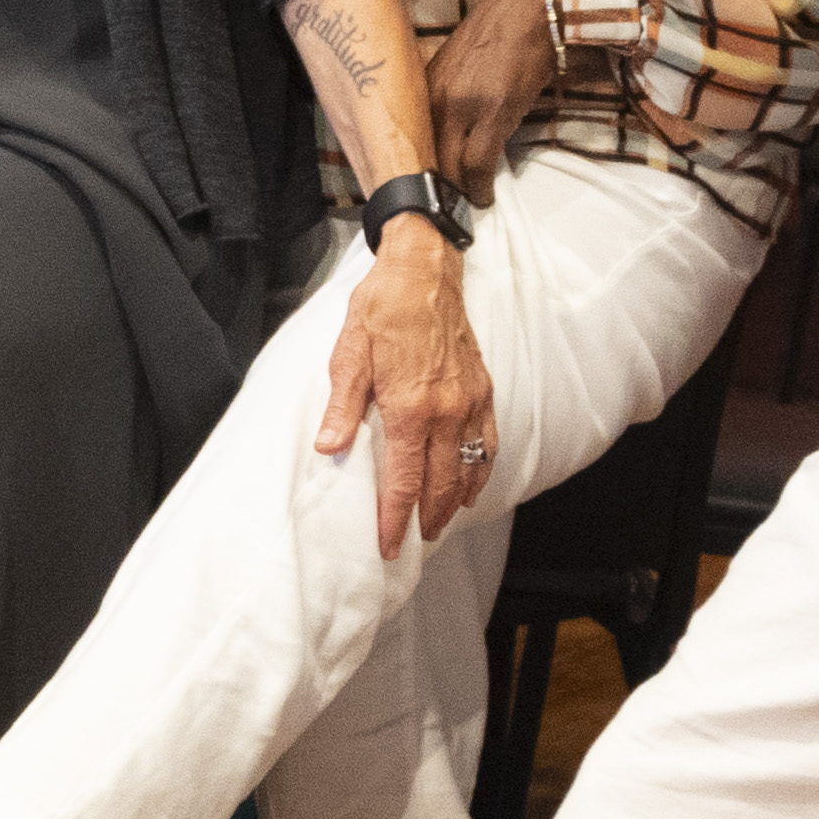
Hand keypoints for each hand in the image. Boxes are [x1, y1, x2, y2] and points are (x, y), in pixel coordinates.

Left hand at [316, 219, 500, 556]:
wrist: (424, 273)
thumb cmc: (380, 311)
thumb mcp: (348, 355)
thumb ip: (343, 406)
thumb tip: (329, 448)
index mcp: (410, 407)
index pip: (403, 480)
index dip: (394, 518)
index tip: (387, 545)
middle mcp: (447, 411)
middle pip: (441, 483)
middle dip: (426, 519)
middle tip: (412, 545)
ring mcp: (471, 402)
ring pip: (469, 467)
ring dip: (455, 501)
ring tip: (439, 524)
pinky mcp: (484, 390)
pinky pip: (488, 442)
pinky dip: (481, 471)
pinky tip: (470, 485)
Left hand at [427, 0, 562, 199]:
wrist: (529, 9)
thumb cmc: (497, 37)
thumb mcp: (455, 68)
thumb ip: (444, 99)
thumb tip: (443, 133)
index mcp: (423, 89)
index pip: (407, 140)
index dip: (410, 171)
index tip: (412, 191)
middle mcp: (436, 99)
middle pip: (424, 157)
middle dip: (430, 188)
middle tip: (436, 211)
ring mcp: (464, 106)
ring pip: (450, 164)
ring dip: (456, 191)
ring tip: (460, 208)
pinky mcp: (495, 112)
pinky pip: (480, 161)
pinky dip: (480, 185)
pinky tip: (482, 198)